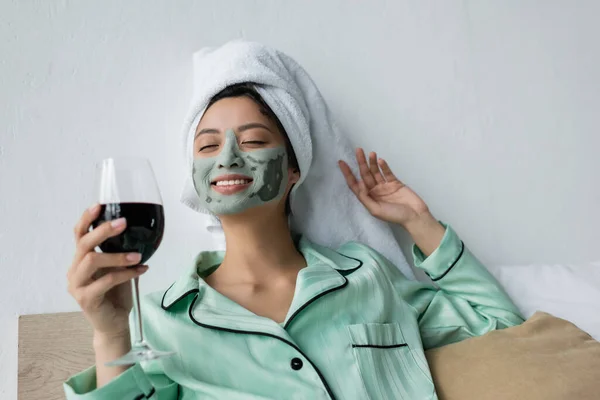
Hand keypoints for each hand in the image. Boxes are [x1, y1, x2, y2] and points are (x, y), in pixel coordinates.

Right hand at [67, 204, 148, 338]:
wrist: (114, 323)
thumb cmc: (116, 293)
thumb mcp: (117, 268)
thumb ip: (118, 252)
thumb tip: (137, 231)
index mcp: (80, 260)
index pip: (78, 235)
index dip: (86, 219)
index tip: (99, 205)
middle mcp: (74, 270)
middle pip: (83, 244)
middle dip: (103, 231)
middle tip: (123, 223)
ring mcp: (77, 285)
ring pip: (92, 260)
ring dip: (118, 255)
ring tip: (137, 255)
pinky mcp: (86, 299)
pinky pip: (106, 280)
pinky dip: (126, 273)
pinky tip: (141, 270)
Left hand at [338, 148, 429, 226]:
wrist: (414, 216)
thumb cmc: (394, 216)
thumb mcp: (375, 210)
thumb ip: (365, 198)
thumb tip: (359, 183)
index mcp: (368, 198)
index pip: (355, 184)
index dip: (348, 174)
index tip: (341, 162)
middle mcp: (375, 191)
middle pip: (365, 175)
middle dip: (361, 163)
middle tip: (358, 150)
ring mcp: (385, 186)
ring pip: (376, 172)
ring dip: (372, 162)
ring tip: (371, 153)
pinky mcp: (395, 183)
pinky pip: (387, 173)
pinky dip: (384, 166)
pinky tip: (380, 160)